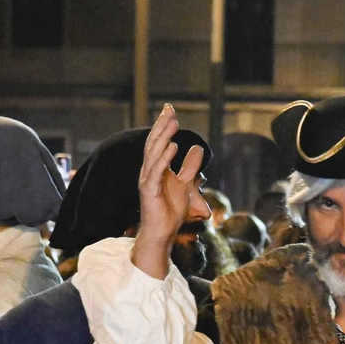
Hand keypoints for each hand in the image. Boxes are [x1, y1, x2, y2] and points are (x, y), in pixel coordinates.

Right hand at [133, 104, 206, 280]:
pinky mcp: (148, 191)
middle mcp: (149, 171)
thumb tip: (197, 149)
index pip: (158, 142)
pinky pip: (156, 171)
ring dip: (164, 137)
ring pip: (153, 154)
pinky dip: (164, 158)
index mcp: (156, 168)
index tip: (170, 110)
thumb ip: (189, 168)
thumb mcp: (185, 185)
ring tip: (173, 123)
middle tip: (170, 109)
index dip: (163, 126)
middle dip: (162, 126)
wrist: (163, 233)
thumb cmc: (170, 211)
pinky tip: (173, 146)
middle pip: (154, 143)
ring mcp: (147, 180)